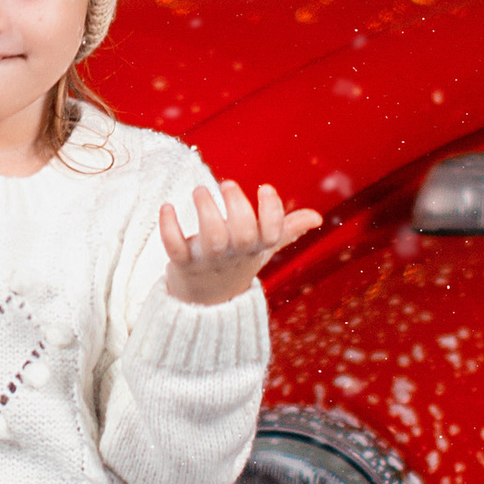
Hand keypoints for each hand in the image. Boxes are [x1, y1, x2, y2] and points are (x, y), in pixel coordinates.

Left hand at [158, 178, 322, 306]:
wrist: (205, 300)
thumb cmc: (237, 263)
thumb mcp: (263, 248)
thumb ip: (286, 229)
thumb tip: (316, 217)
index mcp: (256, 248)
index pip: (272, 233)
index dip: (272, 211)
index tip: (265, 187)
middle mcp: (234, 254)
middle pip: (243, 234)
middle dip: (238, 206)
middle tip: (227, 183)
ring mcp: (209, 260)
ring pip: (212, 238)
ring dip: (206, 210)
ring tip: (200, 189)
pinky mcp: (182, 264)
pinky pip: (175, 248)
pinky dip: (169, 228)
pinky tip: (167, 207)